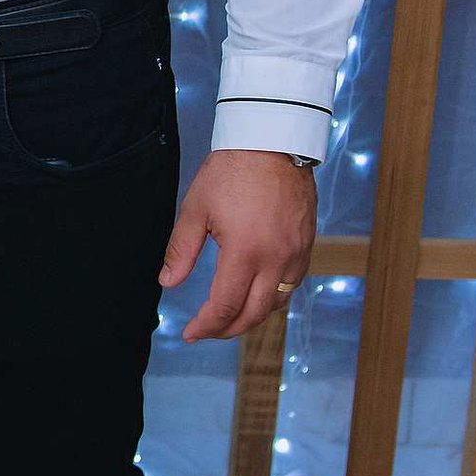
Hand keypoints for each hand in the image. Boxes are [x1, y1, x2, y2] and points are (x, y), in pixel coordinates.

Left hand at [158, 150, 314, 340]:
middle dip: (228, 329)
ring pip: (277, 303)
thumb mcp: (196, 209)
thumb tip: (168, 281)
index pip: (225, 306)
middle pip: (254, 314)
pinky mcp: (307, 244)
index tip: (189, 333)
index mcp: (246, 252)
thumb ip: (181, 250)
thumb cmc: (232, 171)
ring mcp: (296, 253)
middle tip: (207, 330)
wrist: (273, 141)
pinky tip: (256, 294)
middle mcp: (276, 259)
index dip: (206, 325)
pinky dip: (273, 297)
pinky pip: (292, 284)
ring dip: (252, 316)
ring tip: (229, 317)